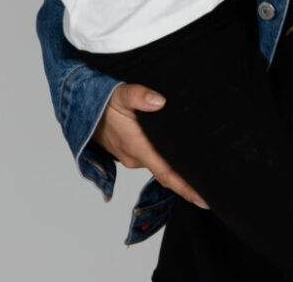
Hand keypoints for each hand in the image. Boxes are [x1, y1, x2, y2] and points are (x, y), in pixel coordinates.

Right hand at [91, 83, 208, 207]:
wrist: (79, 109)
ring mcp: (132, 157)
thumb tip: (160, 101)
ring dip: (177, 169)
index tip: (203, 199)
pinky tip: (179, 156)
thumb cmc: (101, 102)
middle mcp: (136, 157)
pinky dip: (166, 161)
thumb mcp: (120, 94)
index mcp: (137, 147)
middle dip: (188, 180)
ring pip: (160, 165)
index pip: (166, 172)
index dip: (185, 187)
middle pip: (167, 173)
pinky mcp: (130, 152)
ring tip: (202, 170)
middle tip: (213, 185)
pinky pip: (152, 159)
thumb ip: (139, 95)